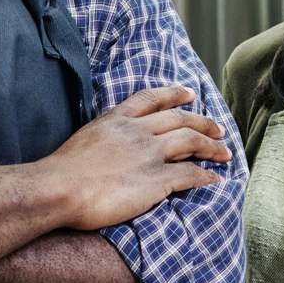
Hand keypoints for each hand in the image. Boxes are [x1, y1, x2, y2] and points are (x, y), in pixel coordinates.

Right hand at [40, 84, 232, 230]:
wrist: (58, 188)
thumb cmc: (62, 171)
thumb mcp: (85, 138)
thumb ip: (104, 136)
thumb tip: (108, 145)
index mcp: (118, 119)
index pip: (152, 99)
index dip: (174, 94)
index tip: (190, 94)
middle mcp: (137, 132)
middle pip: (180, 119)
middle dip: (204, 122)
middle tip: (219, 128)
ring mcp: (149, 154)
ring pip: (191, 142)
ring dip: (212, 147)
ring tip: (225, 152)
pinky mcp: (156, 180)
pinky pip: (190, 174)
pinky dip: (206, 175)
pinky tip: (216, 179)